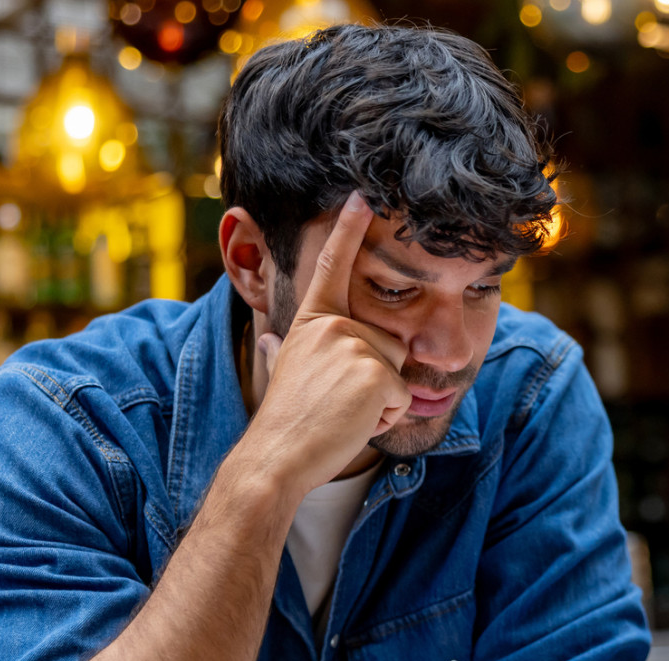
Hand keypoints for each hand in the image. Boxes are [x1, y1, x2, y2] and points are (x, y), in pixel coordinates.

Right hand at [242, 191, 411, 494]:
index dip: (347, 230)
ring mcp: (354, 346)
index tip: (361, 196)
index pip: (331, 269)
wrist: (277, 455)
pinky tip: (352, 423)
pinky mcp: (374, 373)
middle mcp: (334, 326)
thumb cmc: (286, 421)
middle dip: (377, 381)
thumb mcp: (286, 372)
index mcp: (313, 322)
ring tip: (343, 413)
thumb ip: (283, 351)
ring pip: (397, 372)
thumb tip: (266, 341)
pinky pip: (401, 397)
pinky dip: (384, 418)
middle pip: (389, 344)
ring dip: (380, 402)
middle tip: (337, 402)